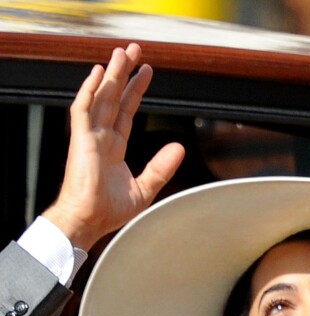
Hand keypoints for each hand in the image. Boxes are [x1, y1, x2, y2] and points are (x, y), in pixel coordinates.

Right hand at [43, 43, 184, 250]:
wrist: (90, 221)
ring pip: (100, 98)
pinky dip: (89, 91)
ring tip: (122, 53)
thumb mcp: (144, 188)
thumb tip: (179, 147)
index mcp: (113, 147)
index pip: (126, 112)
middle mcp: (101, 138)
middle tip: (134, 50)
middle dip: (124, 74)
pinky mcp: (81, 141)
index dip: (136, 91)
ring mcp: (90, 137)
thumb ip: (161, 167)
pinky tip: (98, 74)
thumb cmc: (109, 211)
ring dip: (111, 75)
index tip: (146, 72)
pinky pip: (83, 110)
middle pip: (113, 98)